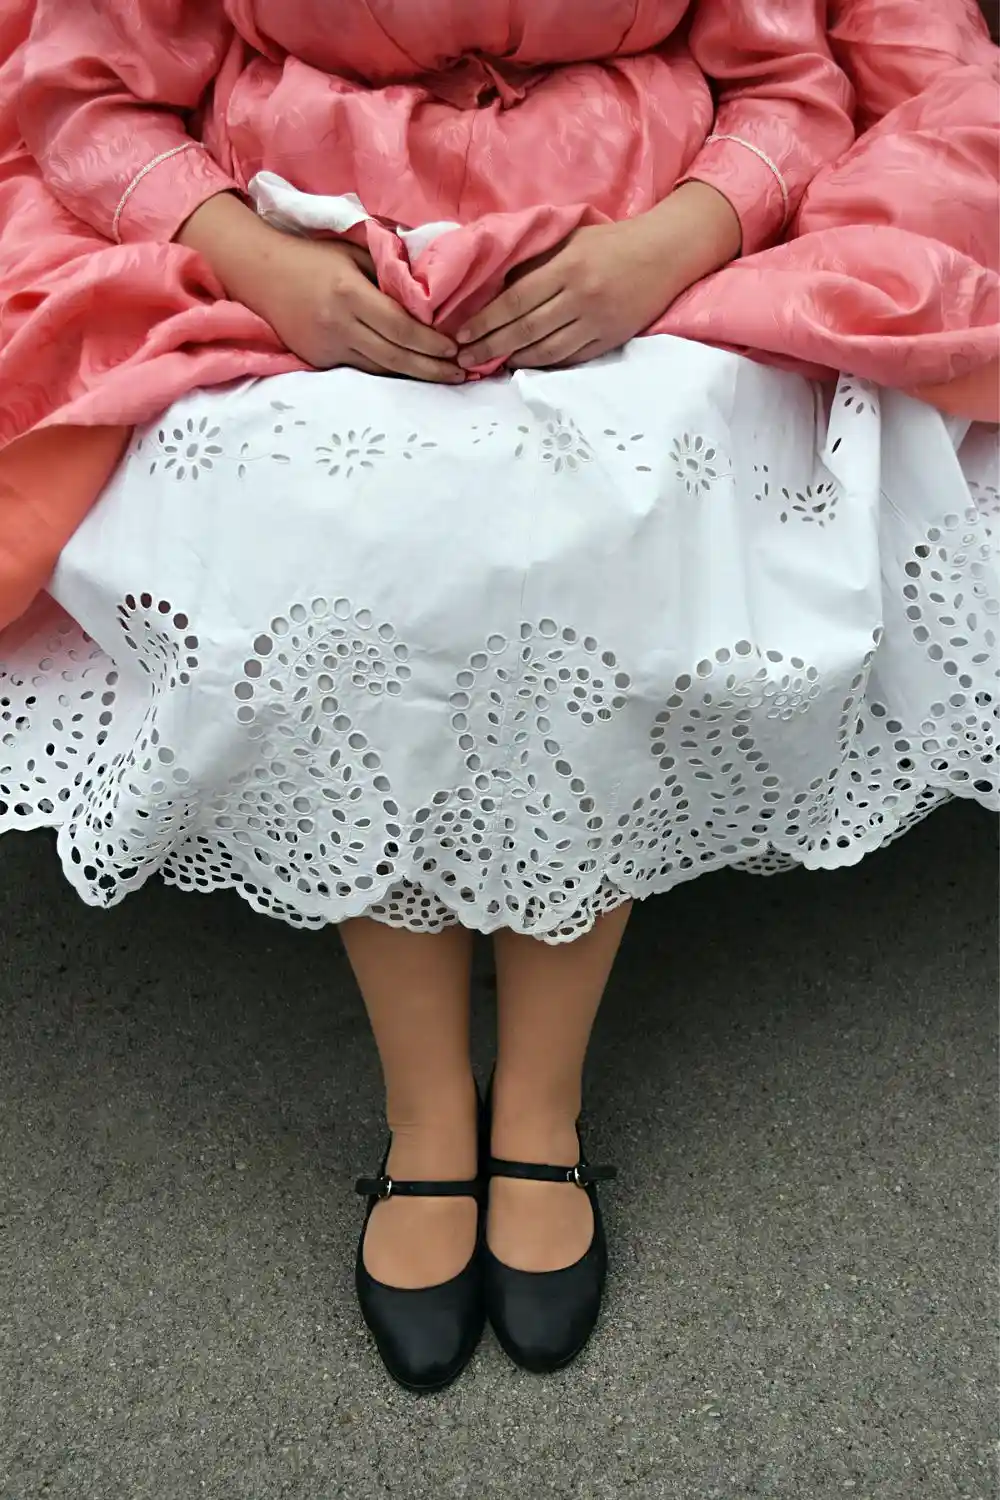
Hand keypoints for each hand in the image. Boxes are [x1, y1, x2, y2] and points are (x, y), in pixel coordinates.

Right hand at [254, 236, 463, 381]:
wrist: (261, 273)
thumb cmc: (313, 257)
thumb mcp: (354, 252)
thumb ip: (389, 272)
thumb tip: (428, 292)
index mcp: (350, 294)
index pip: (401, 327)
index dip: (431, 343)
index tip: (455, 349)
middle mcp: (339, 325)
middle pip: (395, 357)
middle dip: (432, 369)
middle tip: (461, 375)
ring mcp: (327, 347)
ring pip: (380, 369)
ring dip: (414, 376)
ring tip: (444, 377)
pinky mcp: (318, 360)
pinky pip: (361, 369)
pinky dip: (387, 372)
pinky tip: (410, 374)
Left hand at [456, 181, 741, 371]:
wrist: (664, 253)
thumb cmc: (610, 242)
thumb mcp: (569, 240)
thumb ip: (535, 261)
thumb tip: (493, 286)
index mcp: (567, 267)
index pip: (515, 300)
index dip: (486, 321)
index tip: (461, 335)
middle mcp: (581, 295)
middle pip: (526, 329)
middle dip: (490, 346)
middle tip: (463, 359)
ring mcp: (597, 321)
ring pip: (547, 350)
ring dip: (514, 359)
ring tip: (489, 364)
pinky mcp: (610, 339)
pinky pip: (570, 358)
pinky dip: (543, 364)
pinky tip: (524, 364)